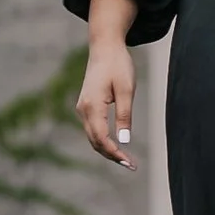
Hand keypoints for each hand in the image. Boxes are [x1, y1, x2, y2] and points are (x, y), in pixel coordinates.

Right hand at [76, 36, 138, 164]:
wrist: (104, 48)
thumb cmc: (118, 65)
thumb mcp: (127, 89)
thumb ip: (125, 115)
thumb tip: (124, 141)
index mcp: (92, 106)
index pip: (102, 138)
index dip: (115, 153)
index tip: (129, 163)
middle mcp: (83, 109)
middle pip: (95, 141)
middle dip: (112, 155)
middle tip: (131, 166)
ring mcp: (83, 108)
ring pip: (93, 137)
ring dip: (107, 150)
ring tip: (126, 160)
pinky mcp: (86, 106)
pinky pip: (93, 129)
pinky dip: (103, 140)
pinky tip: (116, 145)